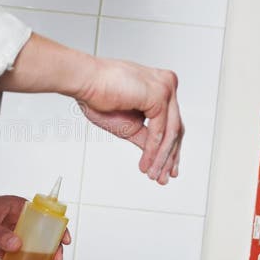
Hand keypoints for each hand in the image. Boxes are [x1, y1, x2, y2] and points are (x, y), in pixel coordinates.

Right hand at [0, 34, 182, 185]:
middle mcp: (166, 84)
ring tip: (154, 175)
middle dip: (170, 157)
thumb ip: (145, 137)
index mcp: (159, 87)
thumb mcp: (128, 125)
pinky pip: (160, 131)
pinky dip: (154, 151)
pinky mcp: (159, 94)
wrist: (84, 81)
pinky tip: (147, 164)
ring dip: (161, 158)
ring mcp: (165, 88)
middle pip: (176, 128)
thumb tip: (157, 155)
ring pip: (171, 132)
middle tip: (164, 178)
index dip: (170, 149)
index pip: (172, 122)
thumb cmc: (97, 95)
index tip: (166, 169)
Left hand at [0, 195, 70, 259]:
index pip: (41, 215)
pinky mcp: (2, 252)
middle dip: (52, 247)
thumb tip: (17, 244)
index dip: (55, 226)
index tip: (63, 239)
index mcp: (15, 207)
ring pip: (32, 249)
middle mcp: (16, 222)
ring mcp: (10, 238)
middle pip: (41, 234)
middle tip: (56, 259)